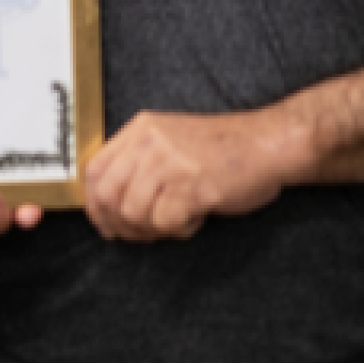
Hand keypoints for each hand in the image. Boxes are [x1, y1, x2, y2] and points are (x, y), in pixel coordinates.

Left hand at [82, 109, 302, 241]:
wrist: (268, 143)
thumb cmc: (223, 149)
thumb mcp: (170, 140)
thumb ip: (139, 162)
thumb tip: (109, 205)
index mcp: (140, 128)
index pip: (95, 170)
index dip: (95, 205)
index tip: (105, 225)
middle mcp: (149, 141)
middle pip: (109, 195)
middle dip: (120, 225)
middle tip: (142, 233)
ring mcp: (170, 162)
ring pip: (134, 213)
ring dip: (153, 229)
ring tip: (177, 220)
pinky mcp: (191, 185)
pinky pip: (165, 222)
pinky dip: (179, 229)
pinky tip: (196, 217)